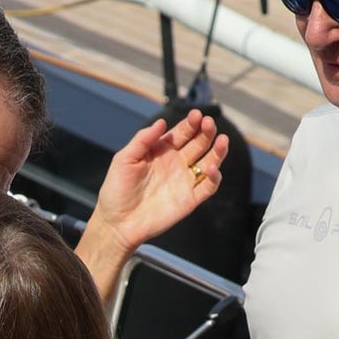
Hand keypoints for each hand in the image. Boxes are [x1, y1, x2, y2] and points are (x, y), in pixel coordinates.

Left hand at [77, 110, 229, 264]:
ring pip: (209, 161)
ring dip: (218, 150)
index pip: (182, 133)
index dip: (191, 123)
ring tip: (222, 139)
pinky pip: (208, 186)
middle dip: (206, 132)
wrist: (117, 223)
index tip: (195, 115)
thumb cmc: (116, 190)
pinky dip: (214, 176)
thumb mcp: (124, 160)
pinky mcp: (190, 199)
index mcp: (162, 151)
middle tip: (209, 123)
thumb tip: (161, 122)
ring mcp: (184, 181)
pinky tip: (211, 167)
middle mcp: (176, 163)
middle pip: (199, 143)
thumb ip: (142, 140)